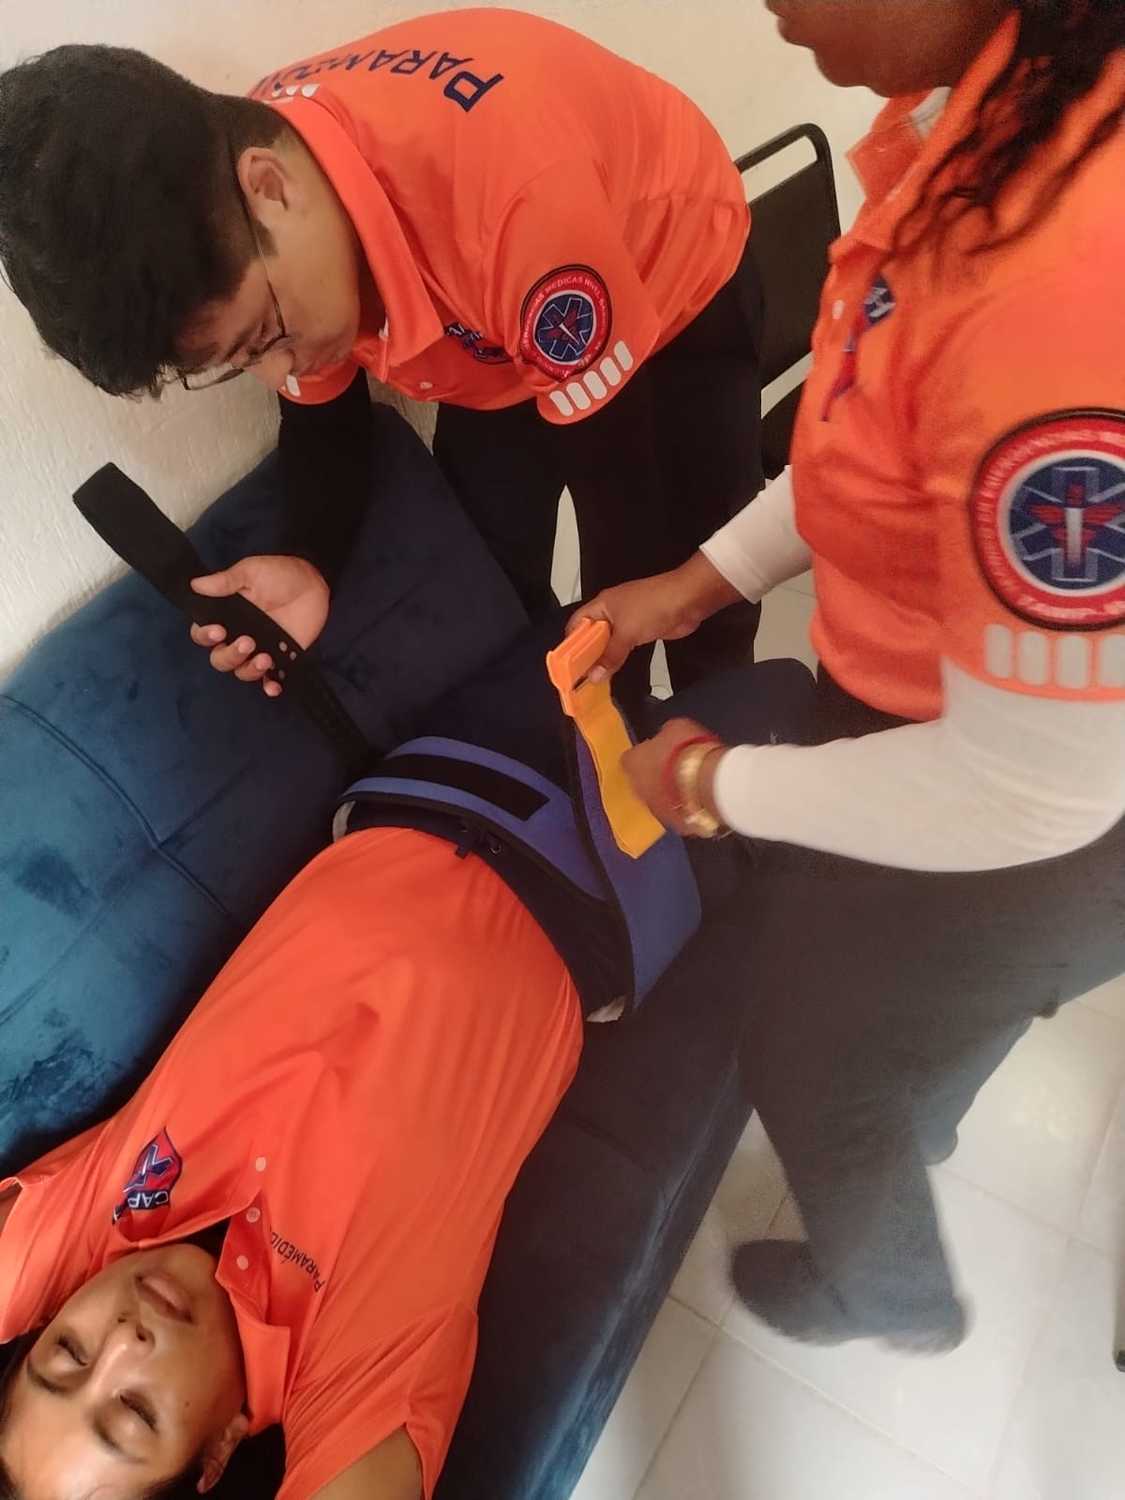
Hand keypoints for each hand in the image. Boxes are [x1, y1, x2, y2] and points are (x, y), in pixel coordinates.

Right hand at [189, 555, 329, 697]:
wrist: (312, 583)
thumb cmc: (278, 574)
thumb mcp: (250, 572)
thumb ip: (225, 581)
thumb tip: (196, 584)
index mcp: (225, 617)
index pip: (203, 634)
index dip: (205, 636)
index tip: (218, 631)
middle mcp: (237, 636)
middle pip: (220, 659)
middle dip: (229, 656)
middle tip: (248, 642)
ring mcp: (259, 650)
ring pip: (242, 671)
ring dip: (249, 670)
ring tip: (265, 658)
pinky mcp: (280, 659)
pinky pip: (270, 679)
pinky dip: (269, 687)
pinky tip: (274, 687)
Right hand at [568, 552, 742, 680]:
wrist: (688, 600)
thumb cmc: (654, 607)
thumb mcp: (627, 633)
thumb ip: (610, 656)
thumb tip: (594, 676)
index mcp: (602, 605)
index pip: (576, 624)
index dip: (570, 643)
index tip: (567, 665)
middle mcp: (611, 612)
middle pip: (591, 635)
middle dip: (586, 654)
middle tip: (580, 677)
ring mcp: (627, 620)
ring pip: (608, 642)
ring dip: (603, 658)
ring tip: (595, 679)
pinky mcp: (641, 630)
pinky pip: (624, 646)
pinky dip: (618, 657)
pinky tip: (613, 671)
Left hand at [623, 717, 727, 836]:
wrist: (706, 784)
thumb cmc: (687, 750)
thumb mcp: (676, 727)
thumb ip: (665, 734)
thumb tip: (665, 735)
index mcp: (633, 762)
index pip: (629, 758)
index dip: (644, 755)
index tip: (657, 752)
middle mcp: (637, 789)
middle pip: (641, 782)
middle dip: (654, 777)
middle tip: (674, 768)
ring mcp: (654, 809)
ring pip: (657, 801)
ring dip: (668, 795)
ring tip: (689, 786)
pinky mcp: (673, 824)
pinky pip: (675, 815)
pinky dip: (683, 809)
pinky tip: (698, 802)